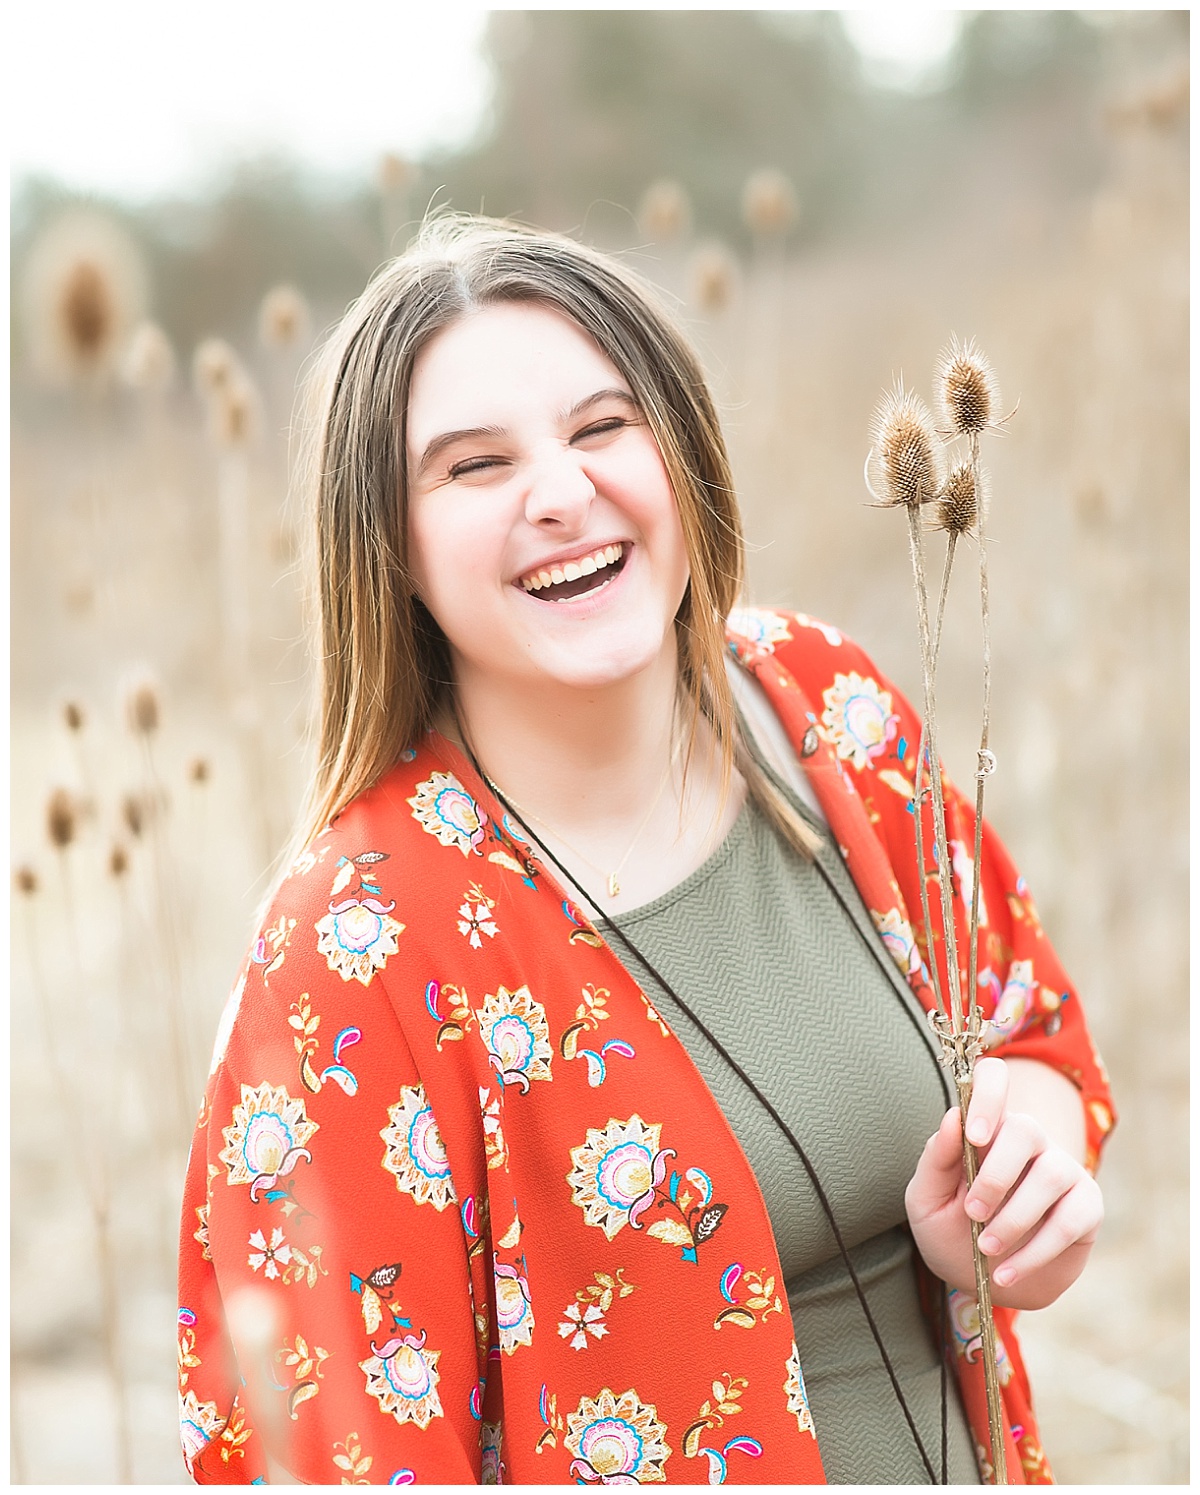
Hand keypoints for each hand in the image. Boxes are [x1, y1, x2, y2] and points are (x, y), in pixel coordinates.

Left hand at [904, 1056, 1102, 1309]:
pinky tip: (1008, 1272)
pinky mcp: (1086, 1207)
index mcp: (985, 1127)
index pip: (994, 1077)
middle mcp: (1028, 1140)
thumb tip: (953, 1117)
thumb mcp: (927, 1199)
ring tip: (987, 1248)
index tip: (974, 1136)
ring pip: (1051, 1174)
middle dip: (996, 1175)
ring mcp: (1062, 1170)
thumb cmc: (951, 1229)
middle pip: (1025, 1128)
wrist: (983, 1282)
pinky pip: (1072, 1219)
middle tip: (972, 1213)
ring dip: (1015, 1217)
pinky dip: (1036, 1251)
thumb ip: (936, 1159)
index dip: (988, 1094)